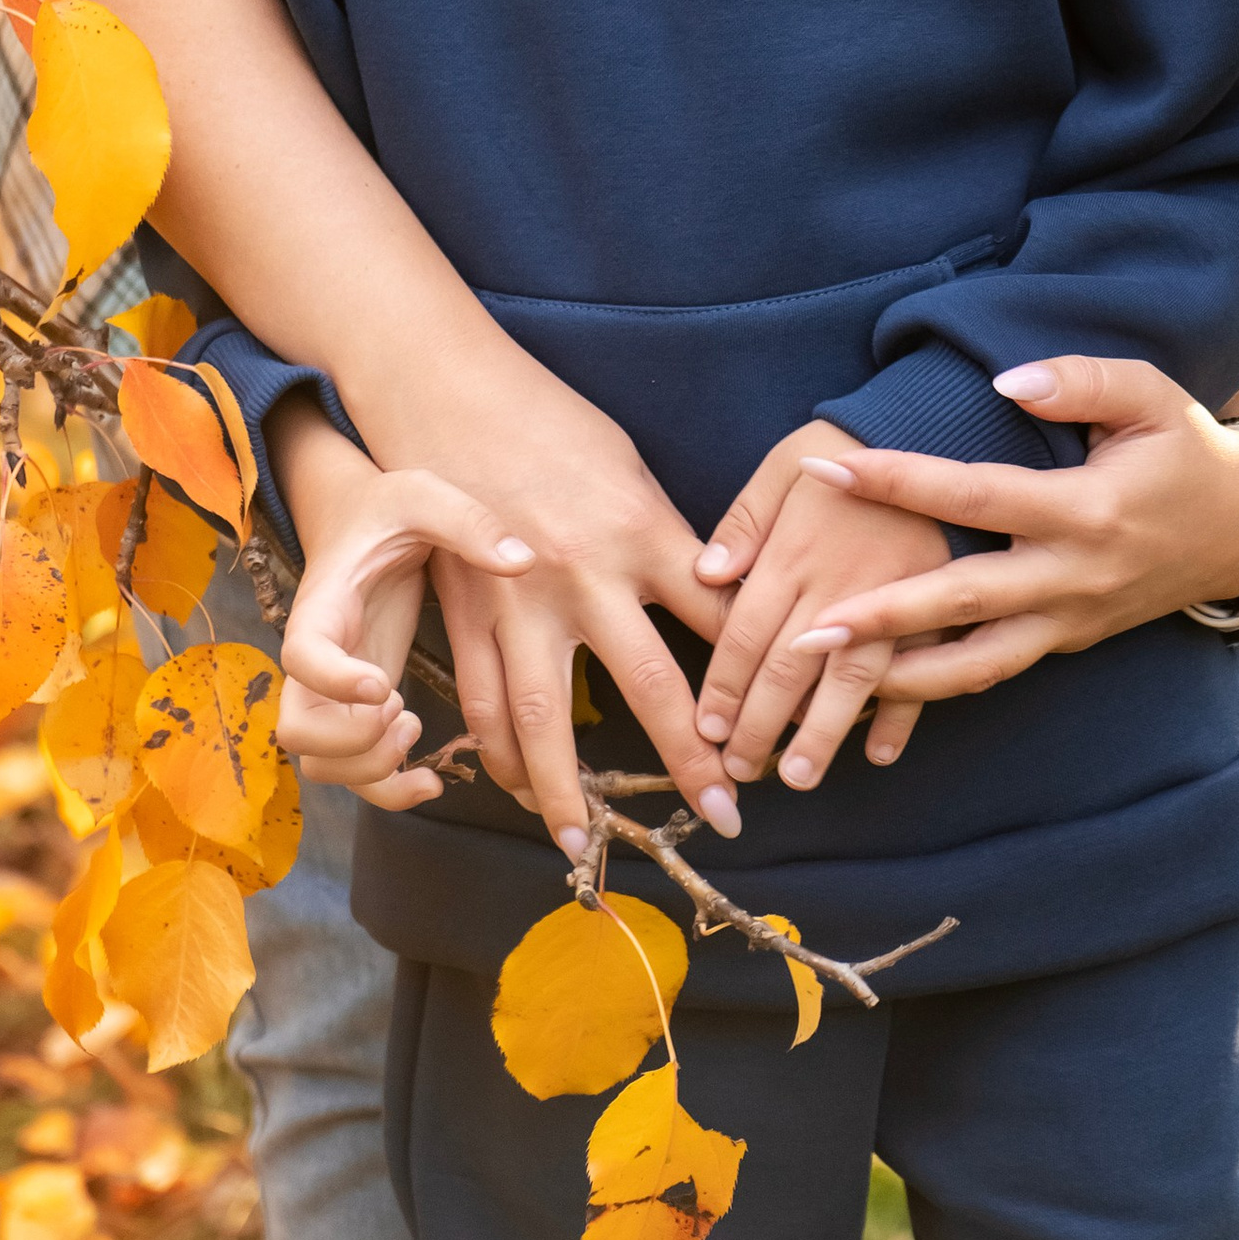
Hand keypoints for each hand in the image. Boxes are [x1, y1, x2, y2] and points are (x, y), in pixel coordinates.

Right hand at [276, 432, 532, 813]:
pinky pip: (354, 772)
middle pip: (299, 731)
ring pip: (323, 765)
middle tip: (402, 710)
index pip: (301, 657)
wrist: (365, 520)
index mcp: (323, 606)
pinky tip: (430, 778)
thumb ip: (468, 522)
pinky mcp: (360, 708)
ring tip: (414, 729)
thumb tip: (521, 561)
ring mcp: (334, 692)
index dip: (335, 681)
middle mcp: (316, 659)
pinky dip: (386, 789)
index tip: (384, 683)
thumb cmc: (390, 508)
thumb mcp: (426, 496)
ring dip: (368, 769)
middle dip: (352, 742)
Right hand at [341, 347, 744, 854]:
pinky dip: (499, 752)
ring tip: (587, 843)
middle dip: (691, 759)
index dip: (756, 678)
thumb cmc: (554, 425)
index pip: (718, 621)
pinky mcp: (465, 612)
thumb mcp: (633, 472)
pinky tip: (517, 787)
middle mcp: (587, 577)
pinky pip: (484, 700)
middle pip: (650, 688)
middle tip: (726, 815)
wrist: (451, 396)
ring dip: (568, 789)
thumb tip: (723, 595)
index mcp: (645, 533)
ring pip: (547, 719)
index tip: (787, 724)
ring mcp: (519, 602)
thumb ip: (672, 542)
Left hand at [690, 428, 953, 791]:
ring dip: (823, 734)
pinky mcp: (936, 600)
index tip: (706, 731)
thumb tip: (707, 575)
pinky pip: (920, 665)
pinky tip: (880, 751)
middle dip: (762, 728)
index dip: (723, 689)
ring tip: (800, 776)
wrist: (933, 420)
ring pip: (851, 681)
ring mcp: (893, 598)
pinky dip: (903, 712)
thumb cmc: (846, 442)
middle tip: (742, 771)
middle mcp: (840, 585)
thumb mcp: (784, 464)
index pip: (745, 637)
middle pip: (791, 670)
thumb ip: (744, 520)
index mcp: (795, 553)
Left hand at [696, 358, 1238, 706]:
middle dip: (882, 615)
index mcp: (1088, 509)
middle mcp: (1075, 576)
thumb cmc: (1186, 450)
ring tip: (822, 674)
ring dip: (898, 674)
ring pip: (976, 663)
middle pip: (966, 601)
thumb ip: (1081, 382)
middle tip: (803, 628)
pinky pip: (995, 668)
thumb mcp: (1153, 397)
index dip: (901, 481)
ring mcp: (1071, 619)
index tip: (830, 468)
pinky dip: (935, 682)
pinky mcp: (1068, 641)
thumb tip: (1005, 380)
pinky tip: (874, 684)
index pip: (978, 495)